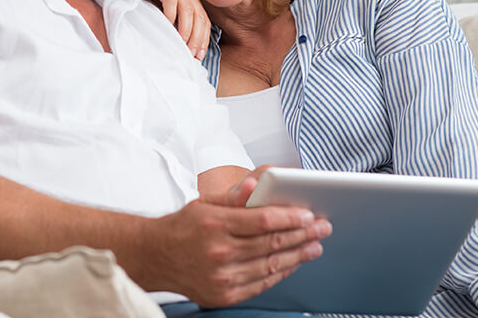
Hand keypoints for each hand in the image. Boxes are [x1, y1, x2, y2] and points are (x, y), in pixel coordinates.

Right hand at [141, 0, 209, 58]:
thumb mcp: (170, 3)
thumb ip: (177, 16)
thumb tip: (180, 40)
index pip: (204, 20)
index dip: (204, 38)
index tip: (200, 54)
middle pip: (199, 18)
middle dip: (197, 39)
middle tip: (191, 54)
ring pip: (187, 13)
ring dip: (186, 31)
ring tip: (181, 45)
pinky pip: (170, 3)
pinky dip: (171, 17)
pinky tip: (168, 27)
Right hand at [146, 196, 330, 306]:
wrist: (157, 257)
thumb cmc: (183, 226)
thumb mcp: (204, 203)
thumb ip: (233, 196)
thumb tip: (255, 185)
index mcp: (215, 224)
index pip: (261, 221)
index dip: (289, 218)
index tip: (308, 214)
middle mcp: (219, 252)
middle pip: (271, 244)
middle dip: (302, 234)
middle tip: (322, 227)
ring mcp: (223, 277)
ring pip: (270, 265)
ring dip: (298, 255)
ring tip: (315, 246)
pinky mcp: (224, 294)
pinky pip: (261, 283)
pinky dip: (280, 272)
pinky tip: (293, 262)